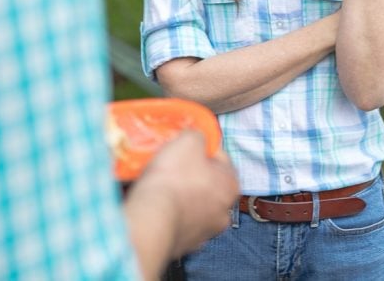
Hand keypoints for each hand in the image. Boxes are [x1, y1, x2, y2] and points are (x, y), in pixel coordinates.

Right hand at [130, 130, 238, 257]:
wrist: (151, 220)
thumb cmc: (174, 179)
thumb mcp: (188, 140)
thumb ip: (198, 136)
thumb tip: (197, 138)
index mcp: (231, 186)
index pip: (220, 158)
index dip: (201, 150)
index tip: (185, 149)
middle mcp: (223, 213)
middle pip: (207, 185)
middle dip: (191, 176)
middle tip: (172, 167)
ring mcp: (203, 233)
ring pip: (192, 206)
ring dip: (180, 197)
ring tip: (161, 187)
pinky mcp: (182, 246)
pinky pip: (176, 223)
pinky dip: (168, 215)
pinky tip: (156, 206)